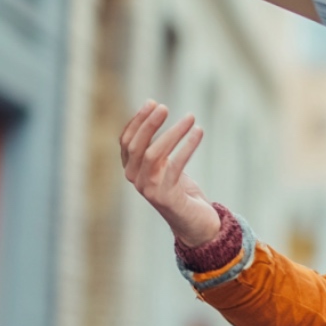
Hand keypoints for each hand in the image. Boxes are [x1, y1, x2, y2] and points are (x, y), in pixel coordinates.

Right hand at [119, 100, 220, 246]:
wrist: (195, 223)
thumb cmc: (181, 190)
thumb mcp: (165, 166)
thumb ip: (157, 147)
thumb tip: (156, 112)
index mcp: (132, 170)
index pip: (126, 141)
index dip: (137, 121)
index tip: (153, 103)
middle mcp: (136, 180)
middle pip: (136, 146)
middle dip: (149, 124)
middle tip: (165, 107)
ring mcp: (149, 190)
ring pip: (154, 155)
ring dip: (173, 133)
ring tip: (191, 118)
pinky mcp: (166, 196)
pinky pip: (175, 166)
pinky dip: (187, 147)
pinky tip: (198, 133)